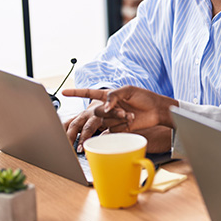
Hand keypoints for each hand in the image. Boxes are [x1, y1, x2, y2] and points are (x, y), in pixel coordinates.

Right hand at [62, 86, 177, 145]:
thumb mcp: (129, 90)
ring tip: (131, 116)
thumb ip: (114, 95)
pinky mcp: (118, 128)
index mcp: (109, 95)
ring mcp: (113, 118)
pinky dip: (122, 126)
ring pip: (105, 122)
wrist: (156, 111)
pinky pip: (112, 129)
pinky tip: (131, 123)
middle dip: (109, 112)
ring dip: (119, 119)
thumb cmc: (144, 97)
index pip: (89, 93)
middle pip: (96, 112)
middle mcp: (109, 107)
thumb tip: (105, 105)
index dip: (76, 93)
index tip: (64, 91)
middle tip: (123, 112)